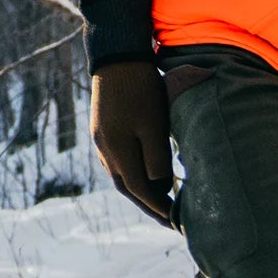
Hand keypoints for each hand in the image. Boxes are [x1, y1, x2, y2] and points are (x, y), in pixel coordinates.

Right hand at [91, 61, 176, 226]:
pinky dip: (132, 174)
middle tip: (169, 220)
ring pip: (120, 176)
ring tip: (160, 201)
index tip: (176, 220)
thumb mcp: (153, 124)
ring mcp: (101, 140)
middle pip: (127, 188)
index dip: (158, 207)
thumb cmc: (141, 89)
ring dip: (139, 191)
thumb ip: (156, 158)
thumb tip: (160, 187)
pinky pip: (117, 162)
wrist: (117, 57)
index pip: (139, 190)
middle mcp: (105, 151)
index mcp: (117, 152)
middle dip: (148, 205)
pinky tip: (144, 173)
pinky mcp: (103, 129)